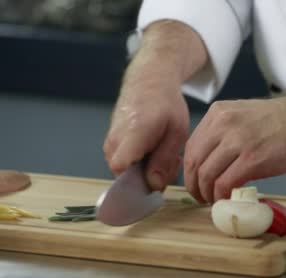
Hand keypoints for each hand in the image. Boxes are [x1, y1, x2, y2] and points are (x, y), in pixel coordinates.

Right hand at [103, 75, 188, 190]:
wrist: (148, 82)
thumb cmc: (165, 104)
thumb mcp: (176, 132)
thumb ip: (163, 161)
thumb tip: (153, 186)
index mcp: (133, 134)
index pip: (121, 169)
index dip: (136, 182)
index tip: (155, 179)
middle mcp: (115, 139)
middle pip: (125, 176)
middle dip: (148, 178)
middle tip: (169, 163)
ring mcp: (109, 141)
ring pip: (124, 171)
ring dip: (145, 170)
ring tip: (162, 154)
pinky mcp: (110, 143)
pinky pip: (123, 163)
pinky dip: (139, 163)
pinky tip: (153, 151)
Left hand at [183, 96, 285, 202]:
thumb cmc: (282, 121)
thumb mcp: (242, 117)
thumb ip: (222, 135)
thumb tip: (209, 163)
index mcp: (218, 113)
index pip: (191, 146)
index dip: (189, 170)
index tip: (194, 182)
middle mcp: (223, 124)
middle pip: (194, 162)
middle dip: (193, 185)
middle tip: (199, 197)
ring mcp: (237, 140)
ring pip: (206, 174)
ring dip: (206, 193)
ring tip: (213, 200)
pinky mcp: (252, 158)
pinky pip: (225, 183)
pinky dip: (221, 195)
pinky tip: (226, 199)